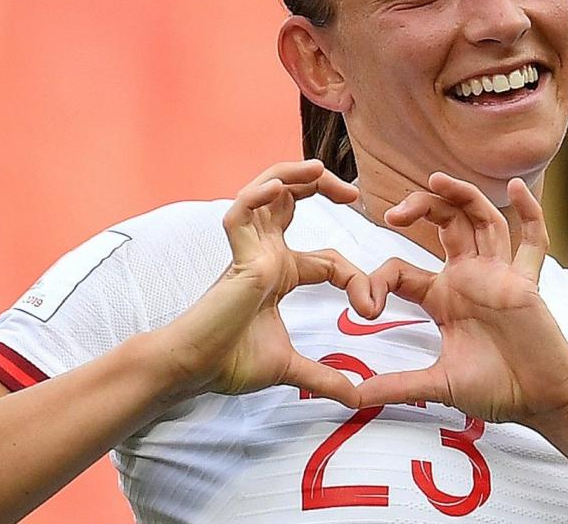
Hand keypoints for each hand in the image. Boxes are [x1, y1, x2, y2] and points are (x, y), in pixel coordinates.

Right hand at [155, 160, 372, 407]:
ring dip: (292, 174)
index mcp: (279, 272)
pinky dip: (257, 195)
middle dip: (321, 186)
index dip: (355, 277)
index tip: (371, 308)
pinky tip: (278, 186)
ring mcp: (249, 251)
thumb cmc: (229, 361)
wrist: (196, 372)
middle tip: (352, 192)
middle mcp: (265, 253)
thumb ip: (323, 377)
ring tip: (319, 169)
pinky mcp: (234, 257)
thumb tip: (355, 399)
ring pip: (266, 191)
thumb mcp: (290, 366)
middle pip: (291, 200)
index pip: (327, 258)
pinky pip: (240, 213)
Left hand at [354, 173, 567, 426]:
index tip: (367, 308)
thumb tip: (354, 398)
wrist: (542, 403)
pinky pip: (532, 242)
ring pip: (482, 220)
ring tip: (437, 178)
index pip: (402, 269)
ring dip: (463, 196)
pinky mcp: (528, 284)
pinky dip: (529, 213)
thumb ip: (398, 386)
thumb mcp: (439, 385)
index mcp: (442, 297)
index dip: (379, 280)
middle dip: (421, 208)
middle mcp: (469, 277)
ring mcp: (500, 275)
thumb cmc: (497, 389)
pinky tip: (518, 188)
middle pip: (445, 224)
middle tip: (395, 213)